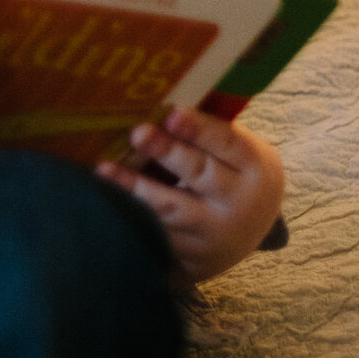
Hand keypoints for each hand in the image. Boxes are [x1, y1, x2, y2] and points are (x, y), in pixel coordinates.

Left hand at [96, 106, 284, 287]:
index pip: (226, 142)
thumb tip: (159, 98)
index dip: (199, 129)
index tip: (171, 114)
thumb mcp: (237, 152)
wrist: (254, 228)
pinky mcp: (193, 259)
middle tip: (137, 132)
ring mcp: (215, 234)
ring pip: (172, 210)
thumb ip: (205, 131)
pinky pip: (159, 236)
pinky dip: (132, 219)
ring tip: (105, 170)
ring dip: (136, 189)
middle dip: (166, 152)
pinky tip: (105, 204)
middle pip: (198, 173)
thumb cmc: (233, 172)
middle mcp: (238, 202)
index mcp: (253, 165)